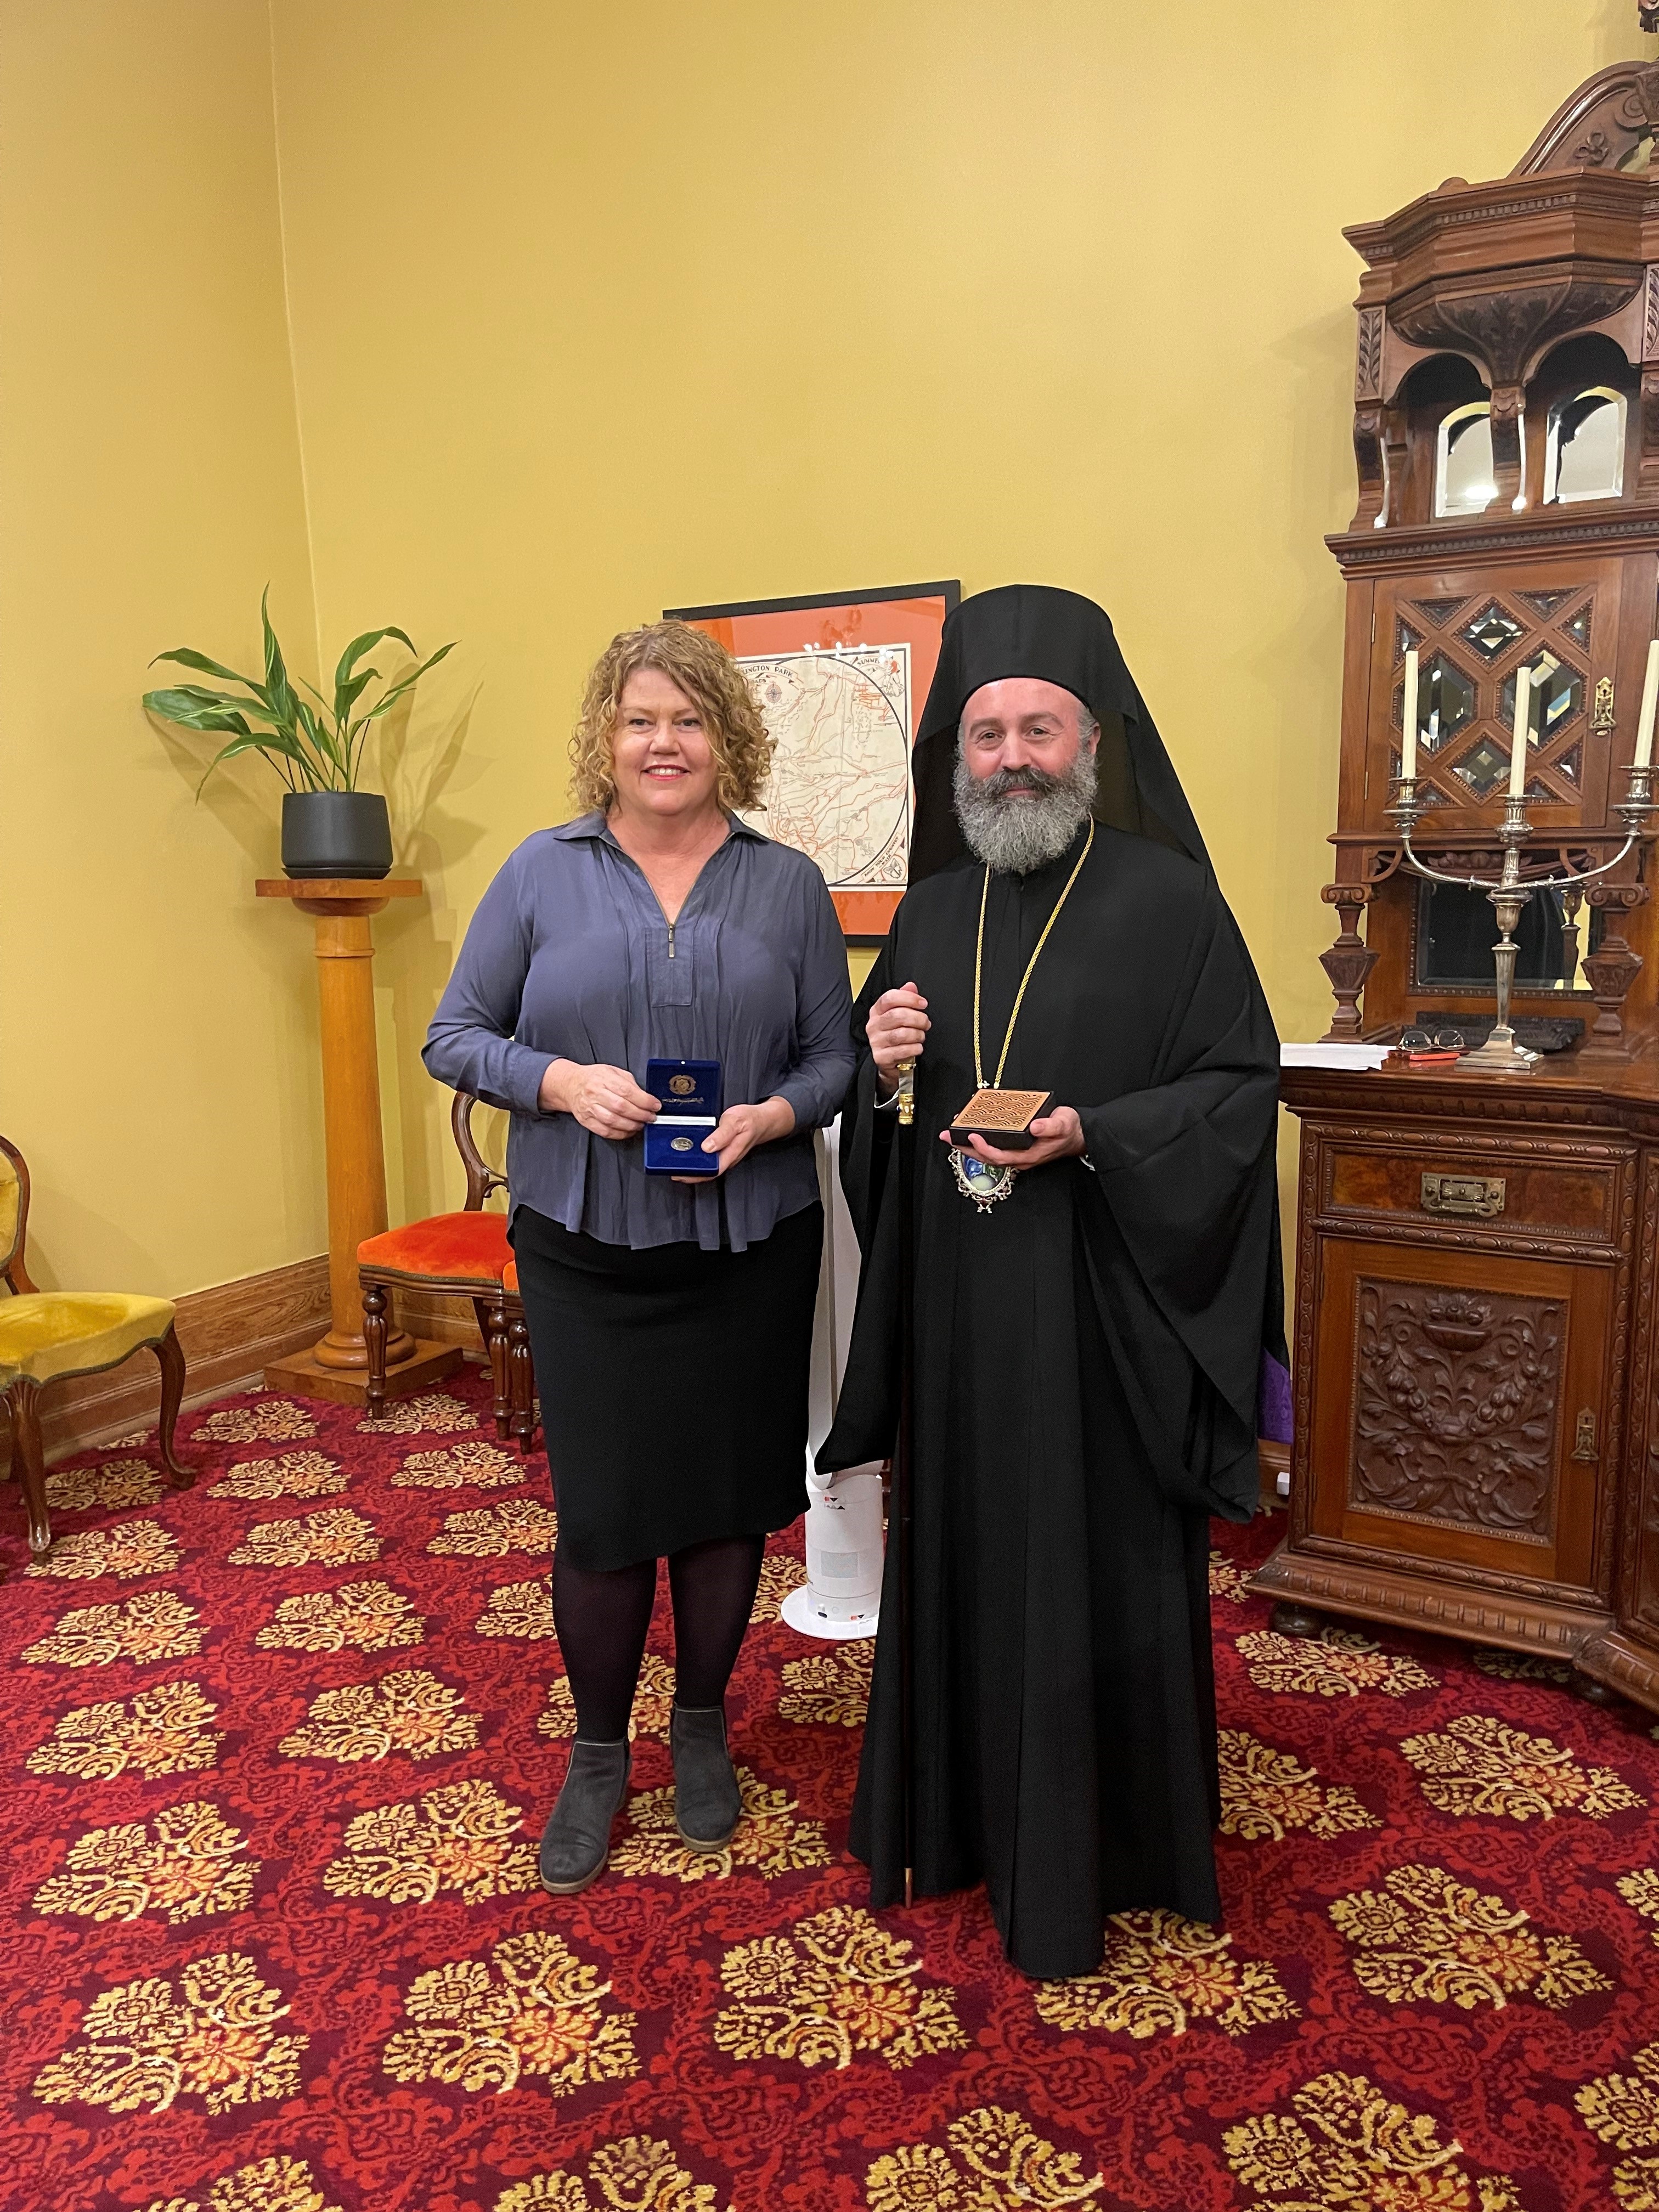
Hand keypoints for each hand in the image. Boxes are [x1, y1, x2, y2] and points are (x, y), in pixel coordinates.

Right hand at [539, 1059, 658, 1138]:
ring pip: (613, 1121)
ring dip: (632, 1125)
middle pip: (621, 1107)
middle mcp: (595, 1093)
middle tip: (650, 1117)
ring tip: (641, 1124)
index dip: (644, 1100)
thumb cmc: (593, 1078)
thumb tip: (645, 1097)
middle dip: (641, 1114)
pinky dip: (620, 1134)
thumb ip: (629, 1083)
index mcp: (603, 1078)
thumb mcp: (613, 1071)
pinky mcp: (587, 1121)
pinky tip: (629, 1131)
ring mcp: (590, 1108)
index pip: (627, 1091)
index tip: (654, 1105)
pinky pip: (605, 1131)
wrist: (571, 1085)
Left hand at [674, 1096, 795, 1179]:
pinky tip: (689, 1154)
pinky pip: (710, 1159)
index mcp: (730, 1154)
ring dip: (692, 1166)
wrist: (763, 1120)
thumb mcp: (735, 1121)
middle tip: (671, 1168)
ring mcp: (726, 1156)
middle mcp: (727, 1158)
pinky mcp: (724, 1151)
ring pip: (707, 1166)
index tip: (680, 1173)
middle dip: (689, 1172)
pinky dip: (698, 1159)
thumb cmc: (750, 1119)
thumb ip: (722, 1135)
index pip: (711, 1171)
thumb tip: (707, 1147)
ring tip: (676, 1162)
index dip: (694, 1175)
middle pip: (706, 1172)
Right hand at [868, 981, 929, 1093]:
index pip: (890, 998)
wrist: (891, 1062)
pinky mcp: (881, 1057)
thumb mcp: (900, 1015)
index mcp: (877, 1011)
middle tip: (925, 1023)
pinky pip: (903, 1050)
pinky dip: (915, 1048)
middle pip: (898, 1015)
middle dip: (918, 1018)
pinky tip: (917, 1047)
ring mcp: (876, 1042)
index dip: (909, 998)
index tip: (923, 1003)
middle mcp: (874, 1025)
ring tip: (921, 1036)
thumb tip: (911, 986)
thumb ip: (905, 999)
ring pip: (901, 1033)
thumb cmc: (897, 1035)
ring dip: (918, 1034)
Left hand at [939, 1105, 1085, 1172]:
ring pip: (988, 1155)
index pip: (1000, 1155)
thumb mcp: (1064, 1124)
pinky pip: (994, 1148)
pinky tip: (972, 1134)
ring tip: (952, 1136)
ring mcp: (1017, 1155)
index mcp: (1029, 1155)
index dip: (984, 1147)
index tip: (971, 1135)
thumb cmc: (1070, 1130)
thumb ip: (1050, 1125)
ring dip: (969, 1146)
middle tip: (948, 1137)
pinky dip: (980, 1142)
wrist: (1078, 1136)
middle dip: (966, 1148)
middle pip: (987, 1157)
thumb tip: (1036, 1126)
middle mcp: (1020, 1158)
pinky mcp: (1017, 1149)